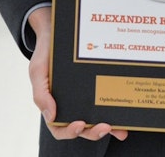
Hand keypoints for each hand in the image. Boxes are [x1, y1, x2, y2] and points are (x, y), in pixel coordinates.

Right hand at [28, 7, 127, 142]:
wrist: (59, 31)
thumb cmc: (46, 53)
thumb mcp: (38, 71)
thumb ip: (41, 94)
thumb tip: (51, 116)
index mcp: (54, 105)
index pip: (60, 128)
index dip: (70, 132)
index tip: (80, 124)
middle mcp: (71, 105)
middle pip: (82, 128)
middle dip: (94, 132)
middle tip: (105, 126)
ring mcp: (86, 98)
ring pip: (97, 119)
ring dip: (110, 128)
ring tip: (120, 128)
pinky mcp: (97, 87)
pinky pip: (107, 101)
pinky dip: (117, 111)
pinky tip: (126, 113)